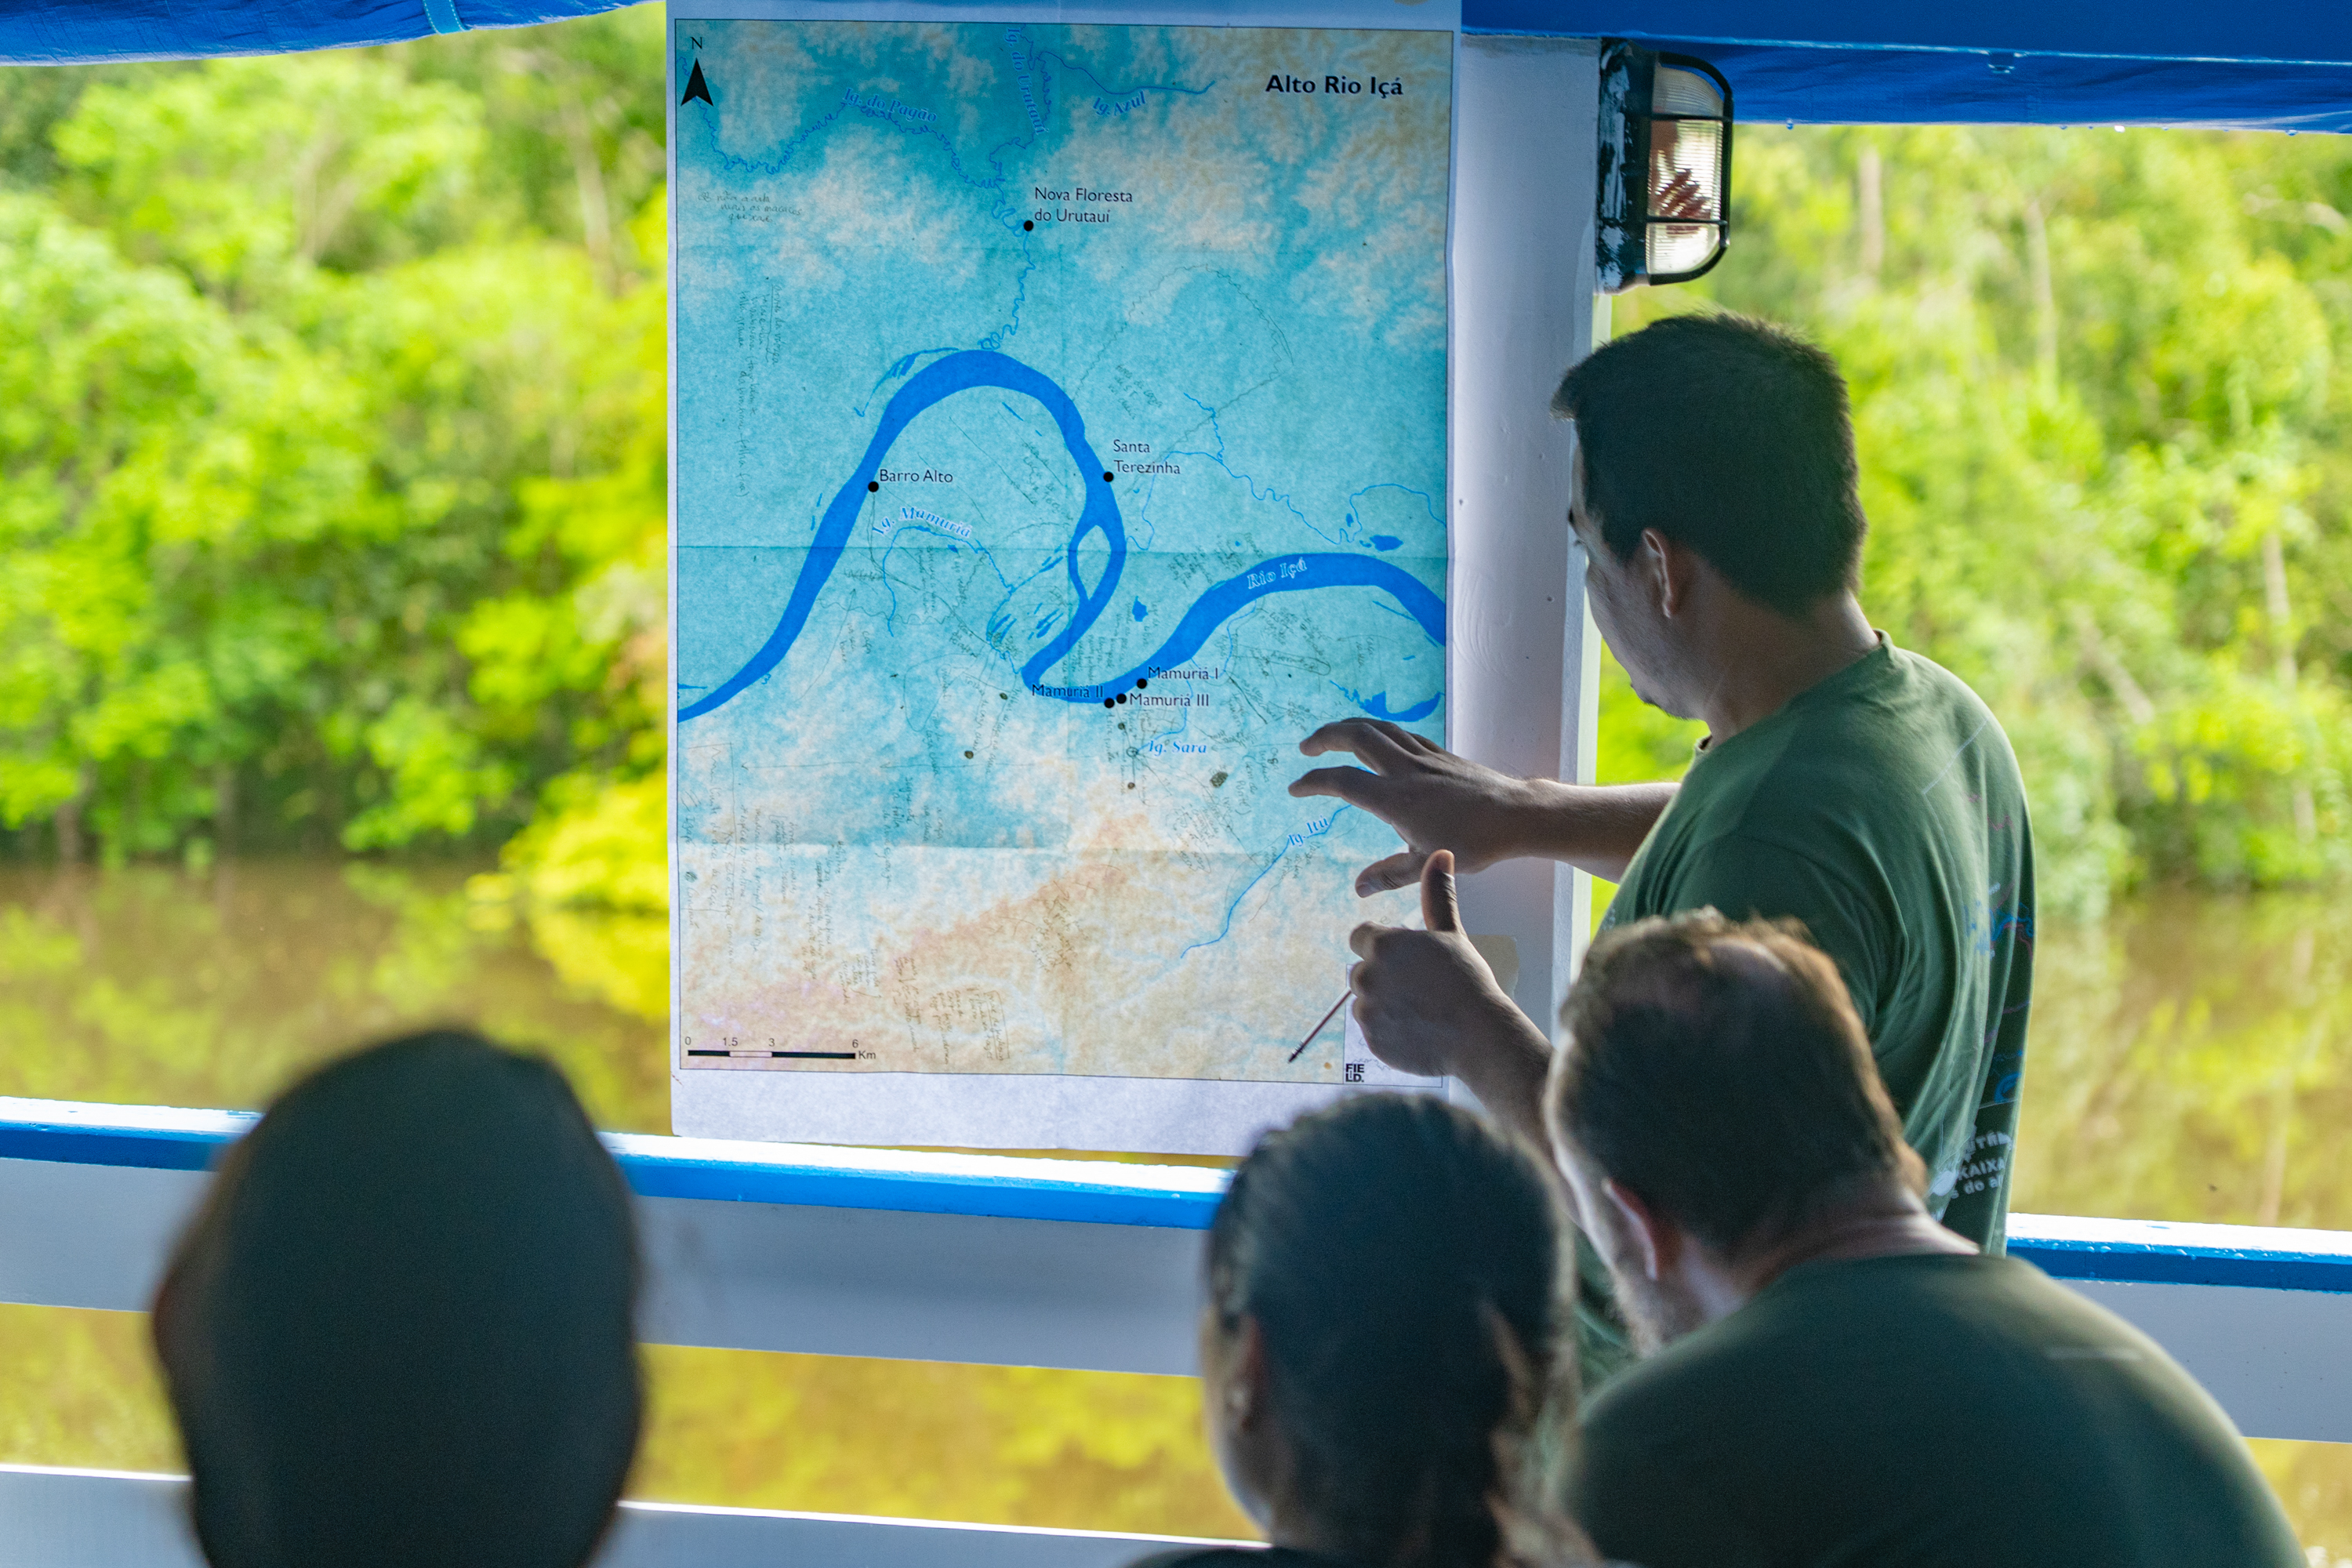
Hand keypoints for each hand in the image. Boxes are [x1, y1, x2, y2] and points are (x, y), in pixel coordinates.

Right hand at [1291, 718, 1538, 894]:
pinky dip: (1379, 730)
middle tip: (1306, 748)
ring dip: (1349, 726)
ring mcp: (1423, 756)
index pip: (1343, 782)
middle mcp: (1405, 770)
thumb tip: (1358, 888)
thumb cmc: (1474, 842)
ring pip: (1378, 727)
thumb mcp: (1427, 863)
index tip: (1296, 788)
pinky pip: (1400, 732)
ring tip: (1332, 736)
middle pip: (1356, 736)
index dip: (1314, 782)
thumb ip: (1389, 874)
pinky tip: (1376, 739)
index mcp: (1395, 798)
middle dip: (1325, 737)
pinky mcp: (1439, 753)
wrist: (1515, 814)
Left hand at [1345, 852, 1523, 1078]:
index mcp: (1384, 944)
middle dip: (1383, 978)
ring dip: (1383, 1005)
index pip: (1361, 937)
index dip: (1381, 946)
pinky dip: (1387, 1032)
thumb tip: (1440, 853)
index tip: (1405, 960)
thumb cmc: (1468, 981)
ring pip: (1364, 1002)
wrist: (1479, 1036)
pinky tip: (1416, 1032)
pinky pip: (1371, 1032)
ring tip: (1419, 1012)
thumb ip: (1438, 895)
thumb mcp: (1452, 934)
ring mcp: (1367, 1010)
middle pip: (1361, 971)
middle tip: (1419, 989)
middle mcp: (1368, 975)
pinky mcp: (1371, 1040)